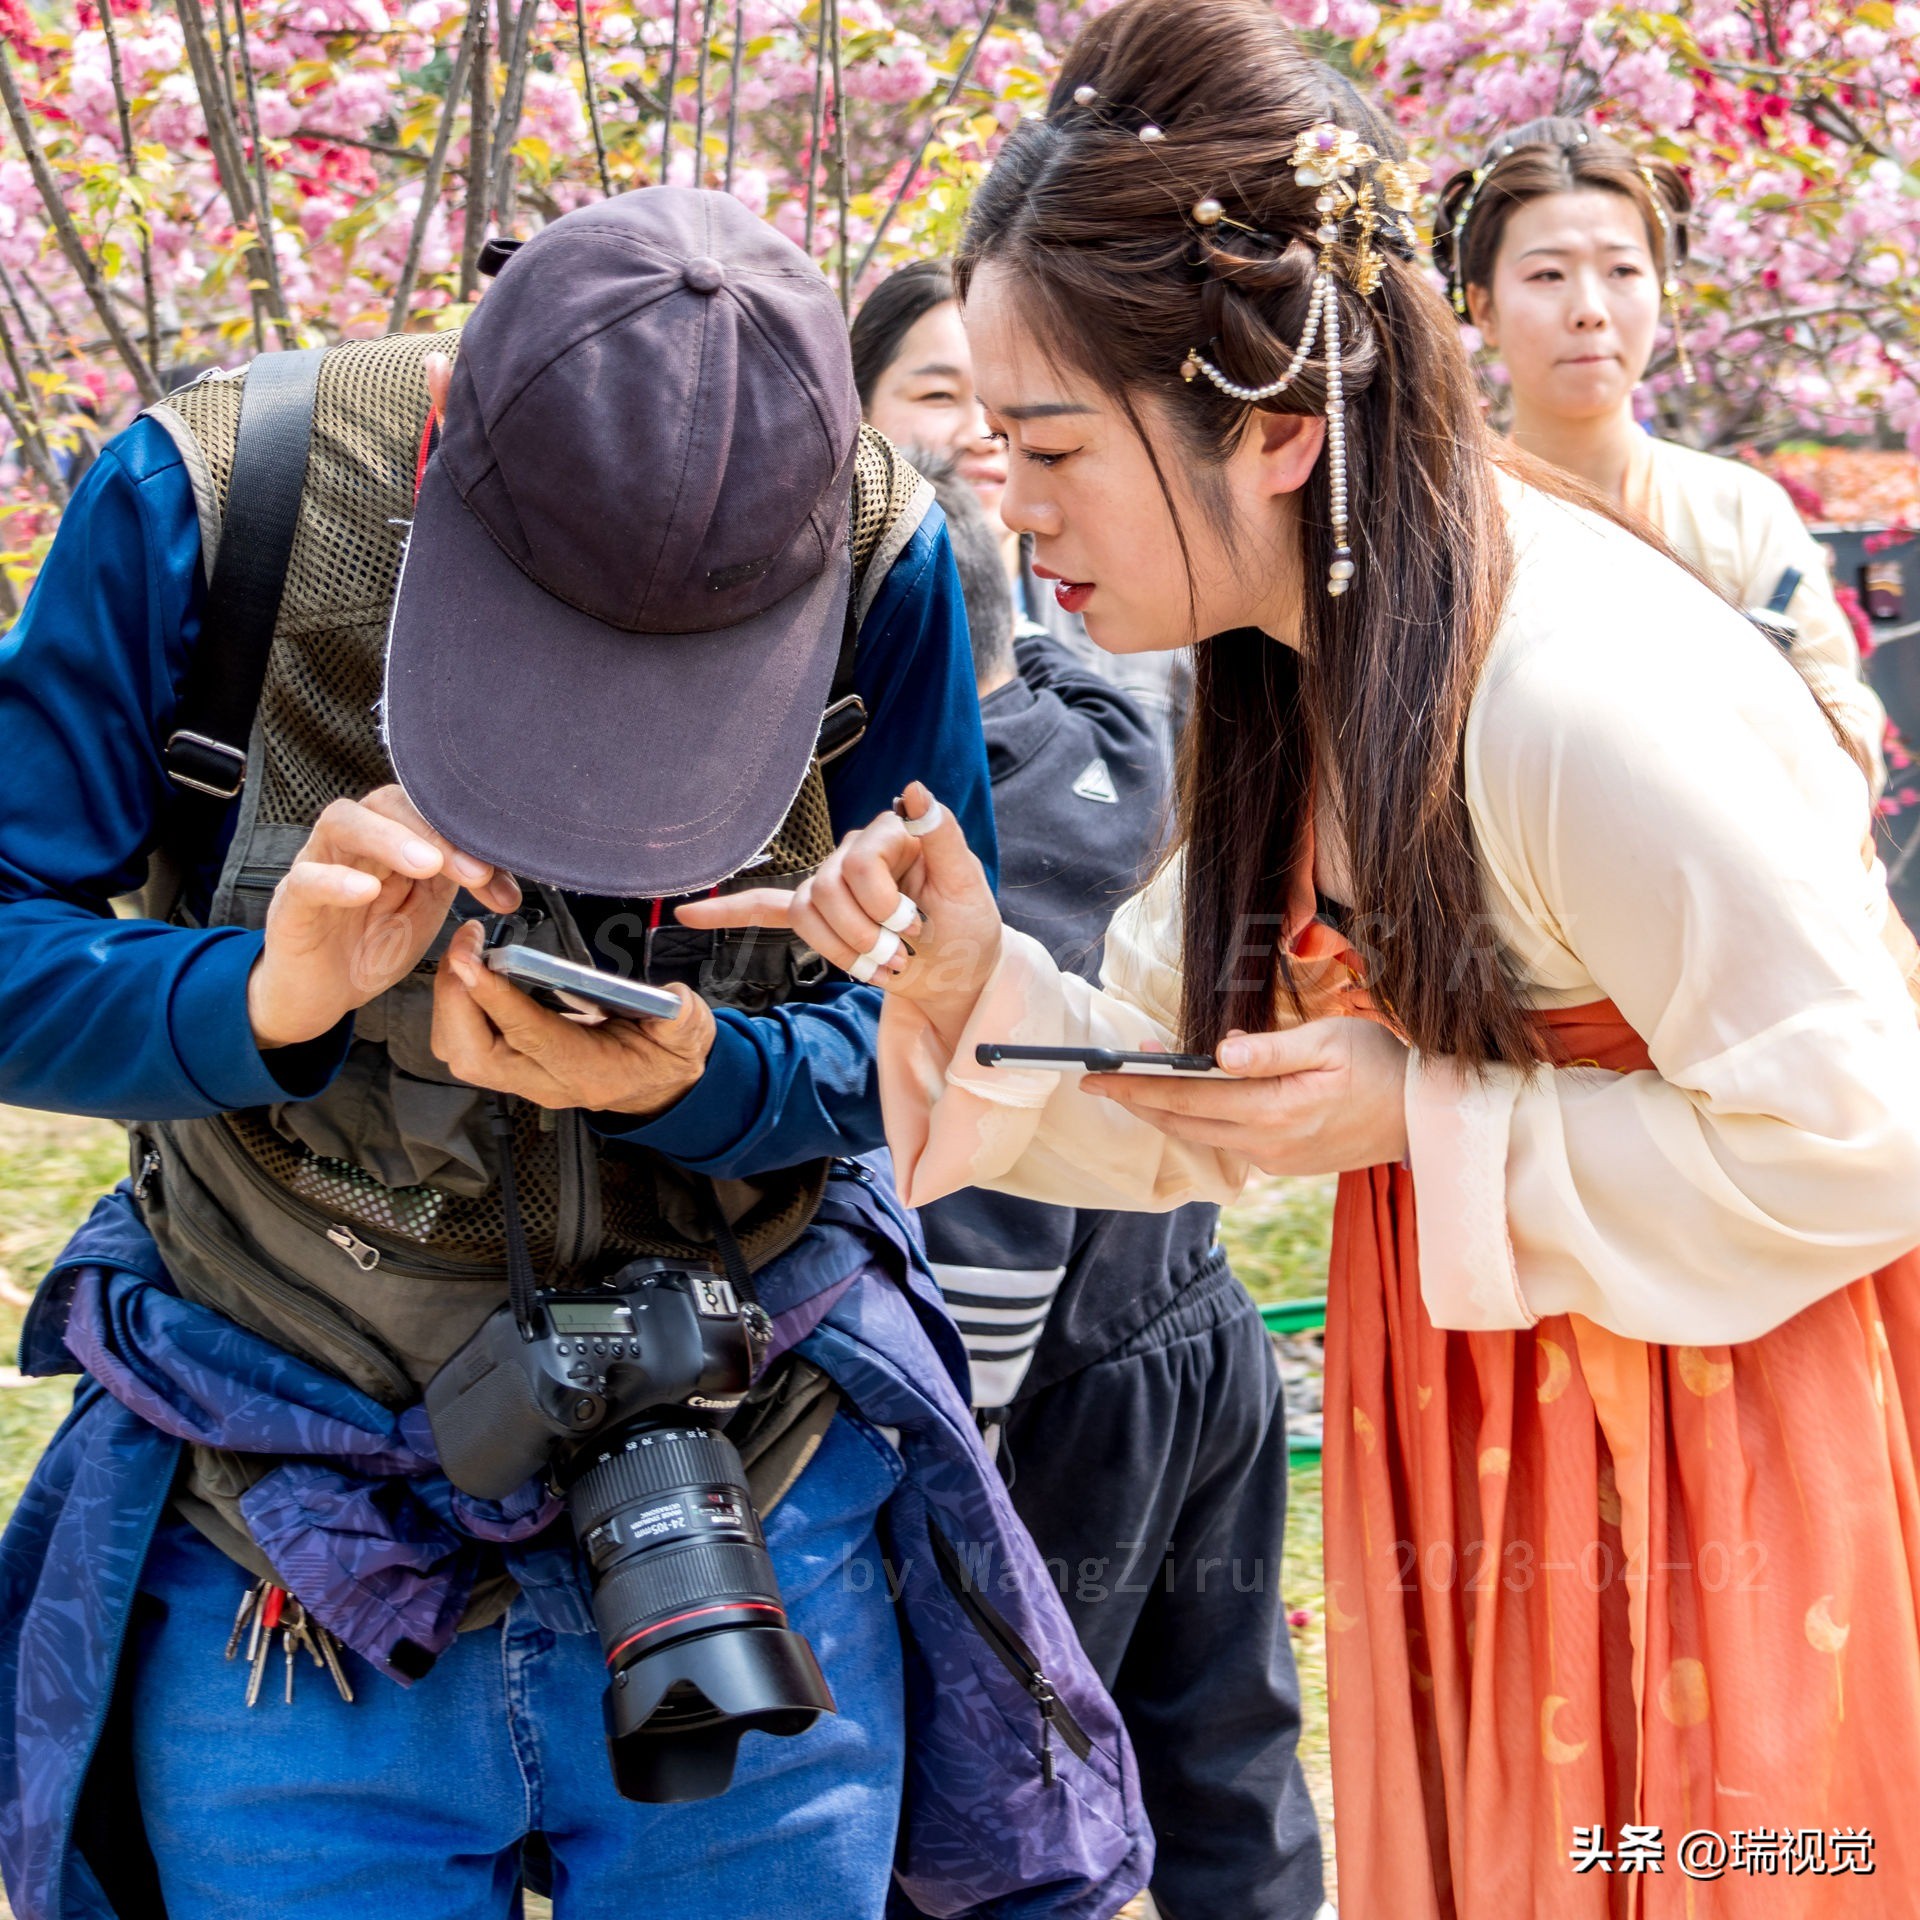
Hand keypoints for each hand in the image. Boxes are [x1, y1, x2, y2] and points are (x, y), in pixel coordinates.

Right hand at [249, 785, 519, 1050]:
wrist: (321, 994)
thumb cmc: (369, 944)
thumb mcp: (424, 912)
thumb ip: (455, 886)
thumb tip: (505, 881)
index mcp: (389, 838)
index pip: (425, 809)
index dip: (464, 834)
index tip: (498, 871)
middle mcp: (352, 843)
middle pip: (386, 803)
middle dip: (435, 832)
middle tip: (473, 871)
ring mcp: (318, 866)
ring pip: (343, 823)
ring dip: (389, 839)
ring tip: (427, 865)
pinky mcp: (292, 903)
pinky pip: (308, 880)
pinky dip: (337, 881)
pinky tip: (367, 890)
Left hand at [430, 919, 715, 1117]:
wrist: (662, 1086)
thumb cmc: (668, 1054)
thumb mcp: (686, 1030)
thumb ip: (677, 1013)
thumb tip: (662, 994)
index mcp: (591, 1073)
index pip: (532, 1038)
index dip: (497, 998)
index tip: (473, 960)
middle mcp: (549, 1083)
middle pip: (474, 1055)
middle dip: (456, 999)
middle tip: (465, 947)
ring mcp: (527, 1079)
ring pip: (461, 1052)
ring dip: (451, 1003)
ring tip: (466, 955)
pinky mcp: (513, 1068)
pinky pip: (466, 1044)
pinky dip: (458, 1008)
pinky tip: (472, 974)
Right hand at [677, 782, 1003, 1049]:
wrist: (959, 971)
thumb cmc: (967, 927)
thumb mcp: (966, 883)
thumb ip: (941, 835)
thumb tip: (915, 790)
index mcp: (889, 836)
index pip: (857, 863)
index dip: (882, 904)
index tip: (916, 930)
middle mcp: (854, 853)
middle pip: (826, 891)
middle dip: (863, 934)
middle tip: (901, 956)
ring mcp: (832, 883)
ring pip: (805, 912)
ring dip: (841, 949)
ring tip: (881, 966)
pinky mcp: (820, 915)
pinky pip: (766, 908)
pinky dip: (729, 912)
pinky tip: (691, 912)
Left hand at [1083, 1017, 1409, 1176]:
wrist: (1426, 1116)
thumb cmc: (1381, 1065)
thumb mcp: (1330, 1040)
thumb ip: (1271, 1049)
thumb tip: (1219, 1053)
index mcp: (1275, 1111)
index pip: (1189, 1097)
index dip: (1139, 1086)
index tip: (1098, 1075)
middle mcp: (1268, 1144)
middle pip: (1184, 1122)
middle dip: (1138, 1101)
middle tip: (1096, 1081)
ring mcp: (1276, 1159)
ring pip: (1202, 1136)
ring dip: (1166, 1111)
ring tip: (1133, 1086)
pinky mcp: (1284, 1163)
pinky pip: (1227, 1143)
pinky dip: (1199, 1122)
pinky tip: (1186, 1101)